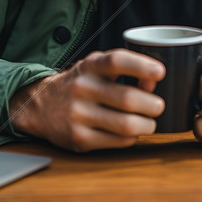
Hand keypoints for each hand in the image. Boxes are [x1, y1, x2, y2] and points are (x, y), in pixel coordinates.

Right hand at [8, 49, 164, 151]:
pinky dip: (132, 137)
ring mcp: (79, 115)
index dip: (141, 66)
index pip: (116, 61)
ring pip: (127, 125)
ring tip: (148, 122)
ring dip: (147, 125)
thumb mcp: (97, 66)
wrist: (40, 105)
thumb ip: (125, 69)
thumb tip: (153, 82)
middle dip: (153, 105)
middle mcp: (83, 89)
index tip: (160, 73)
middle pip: (129, 99)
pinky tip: (130, 132)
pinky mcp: (79, 138)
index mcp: (89, 66)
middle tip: (157, 106)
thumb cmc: (80, 83)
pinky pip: (119, 141)